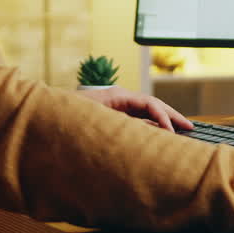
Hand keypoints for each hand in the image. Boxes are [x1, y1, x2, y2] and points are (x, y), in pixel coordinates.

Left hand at [76, 86, 192, 131]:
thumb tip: (151, 130)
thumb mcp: (97, 123)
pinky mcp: (112, 117)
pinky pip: (137, 120)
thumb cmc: (65, 120)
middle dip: (171, 116)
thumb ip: (124, 127)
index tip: (172, 132)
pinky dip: (151, 126)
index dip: (163, 117)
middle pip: (152, 104)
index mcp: (116, 96)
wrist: (43, 119)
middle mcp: (118, 99)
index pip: (148, 103)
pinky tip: (160, 136)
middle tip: (190, 128)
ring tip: (182, 131)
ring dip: (164, 121)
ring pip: (146, 112)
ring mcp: (116, 107)